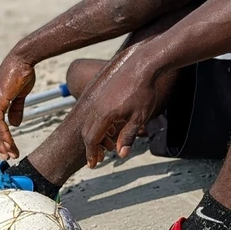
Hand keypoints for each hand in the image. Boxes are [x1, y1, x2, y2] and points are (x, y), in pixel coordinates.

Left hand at [0, 52, 36, 158]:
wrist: (23, 58)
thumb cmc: (23, 72)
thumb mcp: (20, 94)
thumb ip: (16, 109)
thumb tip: (15, 125)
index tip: (0, 147)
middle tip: (5, 156)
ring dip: (1, 142)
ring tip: (9, 153)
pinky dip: (3, 134)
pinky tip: (8, 143)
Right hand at [77, 46, 161, 166]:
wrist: (142, 64)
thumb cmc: (143, 92)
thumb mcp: (139, 118)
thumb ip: (128, 136)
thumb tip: (121, 155)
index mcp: (104, 115)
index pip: (92, 139)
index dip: (91, 153)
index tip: (93, 165)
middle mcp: (96, 107)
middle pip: (87, 132)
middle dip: (92, 147)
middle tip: (100, 158)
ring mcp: (97, 98)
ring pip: (90, 122)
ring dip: (97, 136)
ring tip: (110, 144)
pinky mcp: (101, 92)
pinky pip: (94, 112)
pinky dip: (99, 124)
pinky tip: (112, 126)